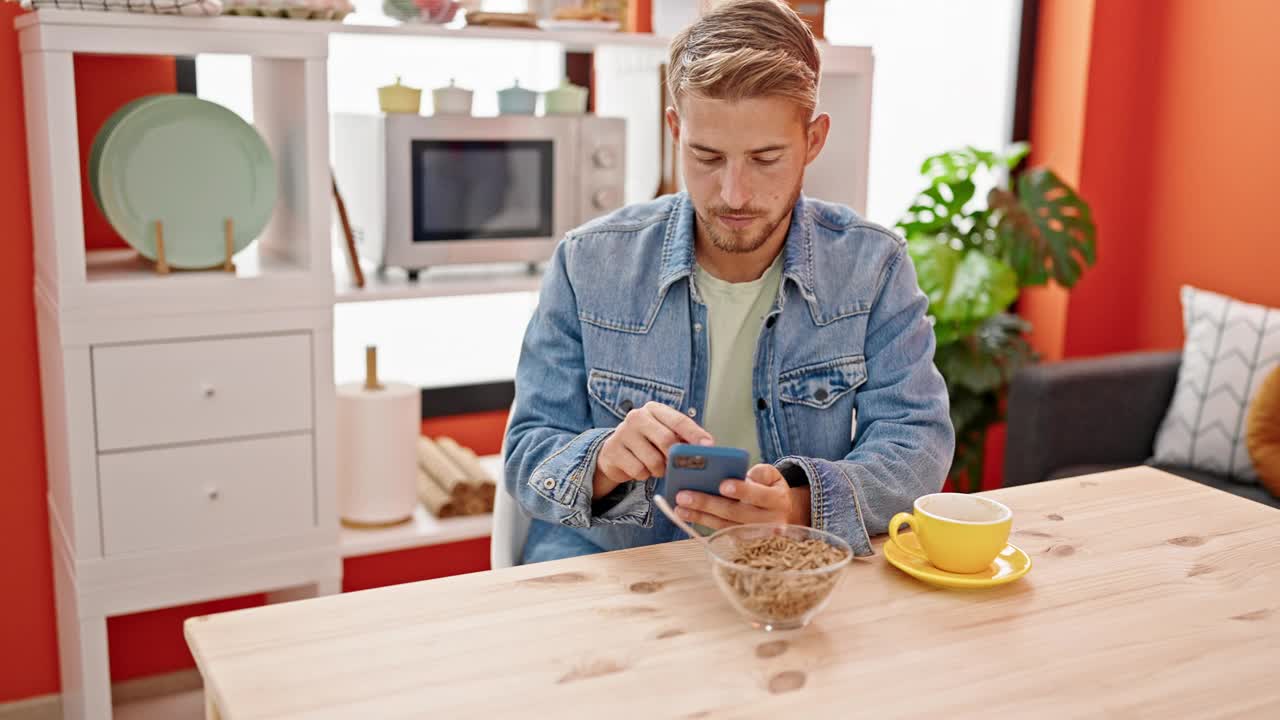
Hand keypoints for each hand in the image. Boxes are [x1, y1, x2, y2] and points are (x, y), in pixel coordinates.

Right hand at [592, 402, 713, 498]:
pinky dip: (645, 475)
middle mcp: (637, 416)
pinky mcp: (613, 451)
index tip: (709, 446)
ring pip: (654, 460)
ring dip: (660, 470)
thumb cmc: (647, 443)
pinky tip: (641, 469)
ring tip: (657, 467)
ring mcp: (622, 433)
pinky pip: (639, 471)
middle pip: (667, 440)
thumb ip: (683, 438)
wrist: (614, 452)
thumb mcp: (664, 433)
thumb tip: (706, 448)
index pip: (679, 420)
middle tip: (679, 466)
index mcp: (654, 409)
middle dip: (676, 458)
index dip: (695, 434)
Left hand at [674, 463, 811, 528]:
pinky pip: (720, 532)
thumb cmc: (770, 489)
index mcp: (778, 500)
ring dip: (700, 516)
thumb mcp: (773, 477)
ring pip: (725, 525)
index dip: (742, 491)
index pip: (760, 496)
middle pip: (736, 513)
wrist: (782, 515)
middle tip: (684, 495)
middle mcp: (769, 522)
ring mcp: (755, 536)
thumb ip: (761, 472)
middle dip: (708, 503)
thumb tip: (744, 475)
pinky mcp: (743, 543)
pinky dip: (702, 523)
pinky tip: (686, 515)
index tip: (722, 485)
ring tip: (678, 507)